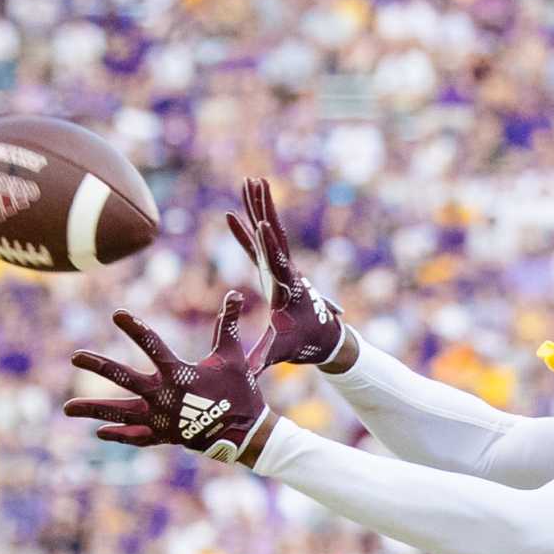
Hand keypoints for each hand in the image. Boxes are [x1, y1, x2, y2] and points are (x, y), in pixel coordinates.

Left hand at [64, 293, 269, 462]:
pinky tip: (99, 431)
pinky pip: (137, 436)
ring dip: (93, 409)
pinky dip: (119, 433)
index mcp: (179, 374)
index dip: (135, 328)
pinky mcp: (165, 435)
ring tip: (68, 408)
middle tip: (75, 357)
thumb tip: (233, 292)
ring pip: (121, 412)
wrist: (246, 435)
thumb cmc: (240, 393)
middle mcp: (164, 397)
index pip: (152, 345)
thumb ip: (226, 325)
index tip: (116, 315)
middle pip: (124, 379)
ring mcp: (162, 419)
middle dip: (98, 367)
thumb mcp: (233, 357)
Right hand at [225, 176, 347, 371]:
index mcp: (288, 285)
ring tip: (250, 181)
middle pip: (274, 233)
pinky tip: (231, 214)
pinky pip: (255, 246)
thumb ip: (263, 358)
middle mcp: (285, 269)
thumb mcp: (282, 350)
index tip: (263, 223)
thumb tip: (246, 372)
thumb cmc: (302, 343)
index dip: (269, 243)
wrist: (322, 337)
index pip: (277, 260)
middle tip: (257, 182)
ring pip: (267, 231)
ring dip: (257, 207)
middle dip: (265, 208)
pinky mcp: (272, 269)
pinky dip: (244, 231)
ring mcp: (279, 266)